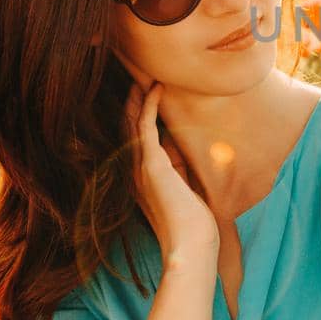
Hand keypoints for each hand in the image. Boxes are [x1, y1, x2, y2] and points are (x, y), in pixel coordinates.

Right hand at [124, 78, 219, 261]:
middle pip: (128, 127)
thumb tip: (180, 147)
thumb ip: (180, 169)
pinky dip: (150, 105)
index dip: (138, 115)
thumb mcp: (185, 188)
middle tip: (136, 77)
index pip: (135, 140)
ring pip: (133, 122)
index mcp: (143, 177)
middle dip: (133, 102)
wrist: (191, 243)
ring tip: (142, 75)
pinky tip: (156, 88)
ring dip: (138, 97)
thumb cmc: (193, 222)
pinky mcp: (152, 164)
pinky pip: (146, 126)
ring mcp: (141, 167)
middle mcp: (136, 170)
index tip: (143, 94)